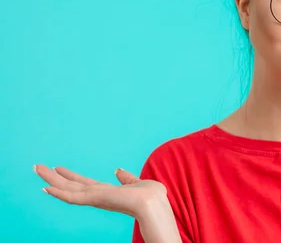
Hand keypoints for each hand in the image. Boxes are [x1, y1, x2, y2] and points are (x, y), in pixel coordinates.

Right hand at [33, 164, 167, 219]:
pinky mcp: (95, 199)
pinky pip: (73, 197)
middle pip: (70, 185)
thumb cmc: (150, 196)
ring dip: (51, 179)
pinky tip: (46, 187)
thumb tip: (117, 170)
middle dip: (54, 177)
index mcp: (106, 191)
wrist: (153, 203)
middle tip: (38, 167)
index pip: (84, 183)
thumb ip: (126, 178)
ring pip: (67, 189)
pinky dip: (59, 193)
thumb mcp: (136, 183)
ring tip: (37, 169)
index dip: (70, 176)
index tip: (58, 168)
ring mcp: (95, 198)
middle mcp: (97, 195)